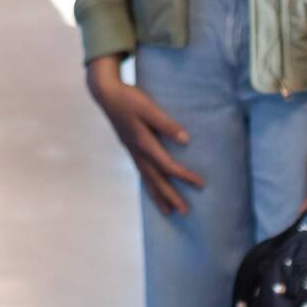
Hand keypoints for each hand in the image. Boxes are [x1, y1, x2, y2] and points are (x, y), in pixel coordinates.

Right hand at [86, 55, 205, 216]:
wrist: (106, 94)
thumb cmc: (129, 98)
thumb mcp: (149, 108)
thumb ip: (167, 124)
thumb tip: (186, 140)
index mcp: (143, 143)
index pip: (167, 165)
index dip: (184, 176)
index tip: (200, 184)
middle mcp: (137, 152)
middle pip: (156, 179)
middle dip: (170, 196)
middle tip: (184, 212)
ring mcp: (132, 152)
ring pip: (147, 179)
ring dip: (158, 196)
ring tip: (168, 211)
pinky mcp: (130, 148)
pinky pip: (141, 173)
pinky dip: (149, 185)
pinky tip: (153, 189)